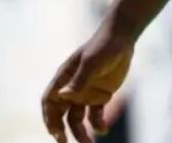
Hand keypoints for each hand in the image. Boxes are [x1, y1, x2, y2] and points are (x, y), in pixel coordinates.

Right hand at [42, 26, 134, 142]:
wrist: (122, 38)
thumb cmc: (103, 46)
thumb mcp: (91, 62)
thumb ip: (78, 80)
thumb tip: (62, 95)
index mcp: (64, 78)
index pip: (50, 101)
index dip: (49, 118)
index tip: (55, 133)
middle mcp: (72, 87)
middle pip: (60, 113)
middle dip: (60, 129)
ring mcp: (85, 92)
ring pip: (77, 118)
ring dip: (80, 132)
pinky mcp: (100, 96)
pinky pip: (95, 115)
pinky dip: (97, 124)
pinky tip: (104, 130)